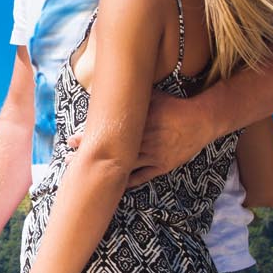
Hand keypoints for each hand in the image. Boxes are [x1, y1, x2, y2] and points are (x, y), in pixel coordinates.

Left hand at [63, 94, 211, 185]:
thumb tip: (111, 85)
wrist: (201, 120)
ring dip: (105, 171)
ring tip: (87, 175)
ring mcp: (153, 155)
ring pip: (125, 166)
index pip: (110, 133)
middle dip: (92, 156)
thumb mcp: (152, 96)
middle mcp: (145, 140)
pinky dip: (126, 182)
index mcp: (140, 123)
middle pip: (114, 151)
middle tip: (71, 160)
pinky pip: (141, 177)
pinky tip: (112, 186)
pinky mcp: (162, 166)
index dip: (91, 137)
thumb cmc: (174, 106)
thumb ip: (132, 97)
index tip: (73, 140)